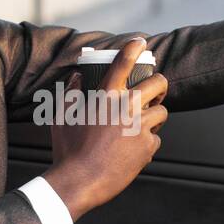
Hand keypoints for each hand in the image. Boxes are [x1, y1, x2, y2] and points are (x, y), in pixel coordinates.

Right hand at [43, 38, 168, 219]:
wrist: (80, 181)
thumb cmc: (68, 150)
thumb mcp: (61, 117)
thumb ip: (70, 93)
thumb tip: (77, 78)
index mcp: (106, 96)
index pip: (123, 63)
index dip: (134, 48)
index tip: (140, 42)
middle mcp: (127, 107)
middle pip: (158, 83)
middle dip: (160, 84)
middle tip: (156, 90)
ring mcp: (140, 127)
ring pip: (162, 113)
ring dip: (155, 116)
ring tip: (144, 124)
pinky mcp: (147, 146)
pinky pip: (156, 139)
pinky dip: (148, 142)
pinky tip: (134, 149)